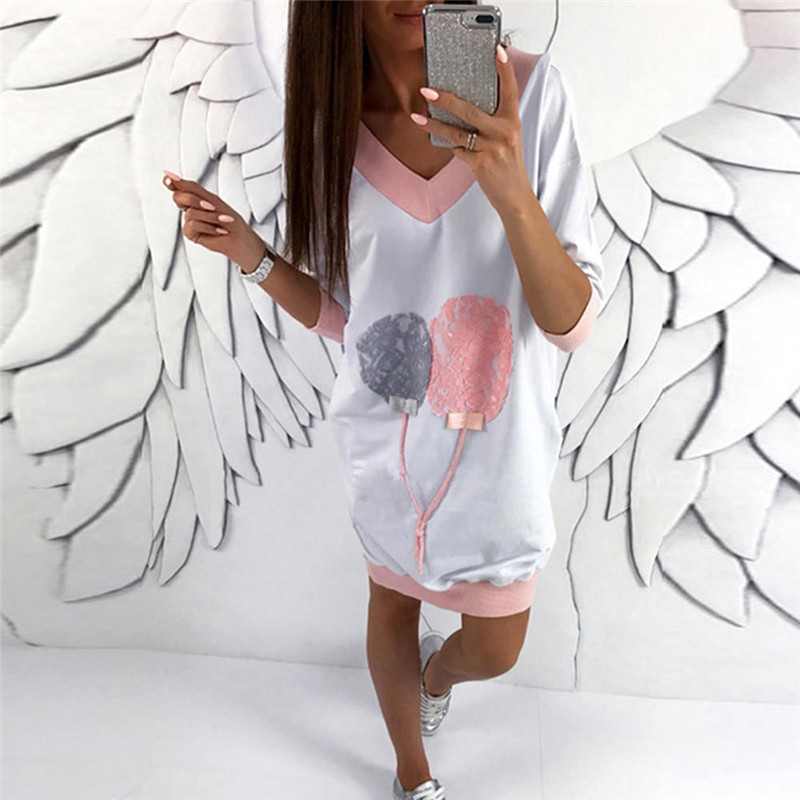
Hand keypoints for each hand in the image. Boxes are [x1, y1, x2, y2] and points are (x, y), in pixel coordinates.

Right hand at [161, 171, 266, 272]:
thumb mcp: (211, 198)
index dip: (171, 182)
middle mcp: (189, 208)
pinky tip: (218, 230)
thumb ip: (191, 187)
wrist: (239, 237)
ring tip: (221, 221)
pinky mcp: (190, 233)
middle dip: (196, 200)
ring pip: (190, 212)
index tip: (168, 178)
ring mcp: (188, 221)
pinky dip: (208, 227)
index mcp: (194, 197)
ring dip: (209, 216)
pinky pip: (193, 225)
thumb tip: (170, 175)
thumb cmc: (229, 218)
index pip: (178, 187)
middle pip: (179, 197)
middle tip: (212, 206)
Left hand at [411, 44, 532, 214]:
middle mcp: (504, 132)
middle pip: (470, 110)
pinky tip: (449, 146)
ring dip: (435, 125)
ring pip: (457, 132)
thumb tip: (464, 107)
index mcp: (512, 121)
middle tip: (427, 89)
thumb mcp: (508, 138)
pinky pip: (458, 151)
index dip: (504, 69)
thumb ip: (493, 121)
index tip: (496, 50)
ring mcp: (492, 148)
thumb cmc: (508, 164)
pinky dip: (452, 148)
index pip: (510, 89)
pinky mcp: (481, 164)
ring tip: (417, 117)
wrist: (514, 196)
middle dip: (445, 100)